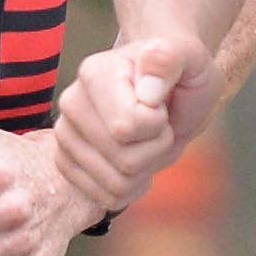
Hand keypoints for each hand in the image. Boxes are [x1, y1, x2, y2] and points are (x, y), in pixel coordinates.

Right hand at [53, 35, 209, 227]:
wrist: (167, 90)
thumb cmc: (180, 73)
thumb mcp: (190, 57)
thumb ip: (170, 59)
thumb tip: (147, 86)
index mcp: (94, 74)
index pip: (127, 128)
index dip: (159, 126)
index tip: (161, 105)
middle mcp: (71, 103)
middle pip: (123, 161)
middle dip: (155, 149)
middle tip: (158, 124)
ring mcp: (65, 136)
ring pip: (116, 184)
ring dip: (146, 169)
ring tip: (147, 140)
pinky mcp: (67, 164)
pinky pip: (105, 198)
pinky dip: (132, 188)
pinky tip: (137, 161)